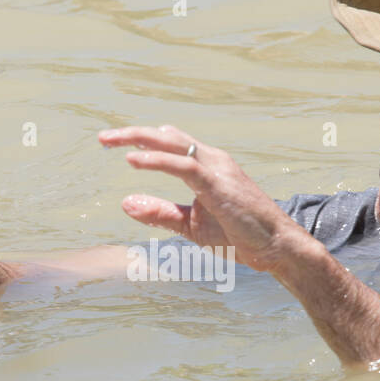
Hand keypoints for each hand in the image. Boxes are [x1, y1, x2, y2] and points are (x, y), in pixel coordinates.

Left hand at [99, 124, 302, 272]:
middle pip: (166, 136)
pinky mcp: (219, 184)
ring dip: (139, 139)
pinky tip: (133, 160)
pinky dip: (156, 160)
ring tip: (110, 141)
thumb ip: (159, 212)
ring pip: (172, 143)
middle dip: (133, 133)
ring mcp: (217, 169)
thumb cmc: (239, 235)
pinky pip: (183, 166)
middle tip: (102, 137)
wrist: (276, 247)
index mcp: (207, 166)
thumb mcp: (190, 225)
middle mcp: (212, 159)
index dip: (142, 139)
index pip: (170, 142)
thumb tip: (124, 202)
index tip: (113, 143)